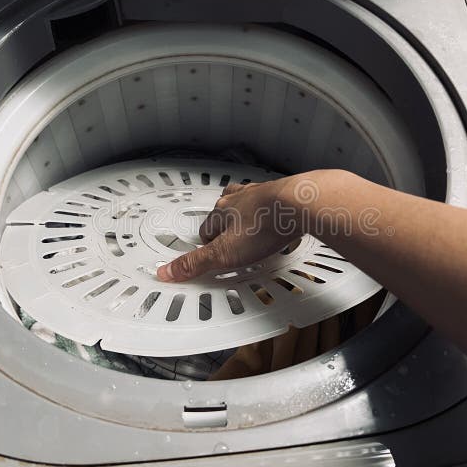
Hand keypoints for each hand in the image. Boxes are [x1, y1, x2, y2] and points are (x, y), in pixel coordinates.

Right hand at [156, 174, 310, 281]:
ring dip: (248, 210)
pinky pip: (274, 200)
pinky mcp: (284, 194)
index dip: (208, 243)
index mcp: (221, 211)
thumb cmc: (263, 226)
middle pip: (225, 211)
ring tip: (252, 224)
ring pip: (249, 200)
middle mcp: (240, 198)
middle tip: (229, 237)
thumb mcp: (224, 253)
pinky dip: (273, 208)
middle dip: (225, 223)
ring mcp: (263, 193)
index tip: (210, 252)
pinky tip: (280, 218)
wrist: (300, 204)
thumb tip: (166, 272)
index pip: (206, 229)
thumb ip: (196, 263)